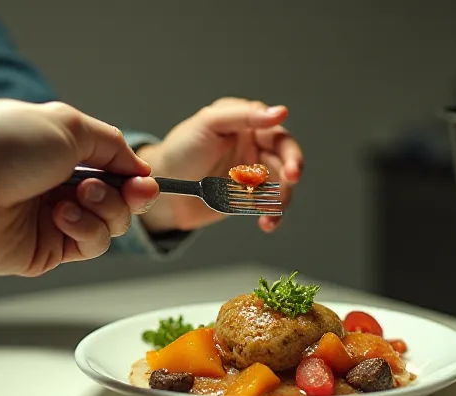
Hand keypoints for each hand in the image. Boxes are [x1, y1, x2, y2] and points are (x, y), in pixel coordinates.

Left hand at [0, 99, 159, 275]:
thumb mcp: (67, 125)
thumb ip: (111, 144)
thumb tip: (138, 167)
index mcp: (60, 154)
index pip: (114, 170)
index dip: (135, 177)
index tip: (146, 181)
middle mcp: (56, 188)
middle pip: (119, 202)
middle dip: (128, 196)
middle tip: (130, 190)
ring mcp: (50, 222)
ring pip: (109, 226)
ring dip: (104, 210)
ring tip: (78, 196)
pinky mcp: (43, 252)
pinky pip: (88, 246)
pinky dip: (85, 230)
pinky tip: (61, 215)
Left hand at [137, 97, 303, 232]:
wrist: (163, 187)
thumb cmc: (181, 149)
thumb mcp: (209, 123)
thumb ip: (243, 116)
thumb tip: (280, 112)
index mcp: (248, 124)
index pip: (278, 135)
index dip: (290, 151)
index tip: (291, 167)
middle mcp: (255, 146)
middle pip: (285, 159)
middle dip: (291, 172)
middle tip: (291, 181)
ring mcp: (253, 173)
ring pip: (281, 185)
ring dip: (282, 199)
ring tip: (271, 213)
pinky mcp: (248, 197)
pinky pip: (268, 205)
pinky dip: (271, 215)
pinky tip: (266, 223)